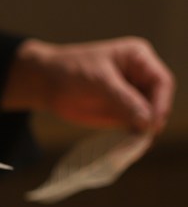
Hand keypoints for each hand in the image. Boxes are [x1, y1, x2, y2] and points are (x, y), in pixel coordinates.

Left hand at [2, 37, 174, 133]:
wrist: (44, 82)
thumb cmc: (70, 72)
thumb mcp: (98, 82)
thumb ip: (124, 100)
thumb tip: (148, 121)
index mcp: (138, 59)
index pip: (161, 82)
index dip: (161, 103)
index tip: (153, 122)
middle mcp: (140, 77)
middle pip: (158, 102)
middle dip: (153, 120)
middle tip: (145, 138)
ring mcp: (131, 96)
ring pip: (148, 117)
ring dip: (144, 132)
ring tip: (136, 146)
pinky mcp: (120, 113)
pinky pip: (133, 127)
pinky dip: (132, 138)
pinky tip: (128, 147)